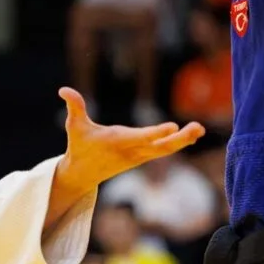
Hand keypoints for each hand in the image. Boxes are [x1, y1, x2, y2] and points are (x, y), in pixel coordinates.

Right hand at [56, 88, 203, 193]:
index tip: (172, 127)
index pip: (140, 137)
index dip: (156, 132)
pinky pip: (164, 150)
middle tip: (197, 128)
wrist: (83, 173)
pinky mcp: (142, 156)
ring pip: (165, 149)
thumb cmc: (79, 146)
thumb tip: (63, 89)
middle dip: (179, 139)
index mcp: (117, 142)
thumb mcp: (74, 126)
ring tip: (200, 128)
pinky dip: (178, 142)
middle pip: (160, 147)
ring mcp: (139, 155)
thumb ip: (74, 107)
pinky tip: (193, 135)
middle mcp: (132, 150)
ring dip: (184, 140)